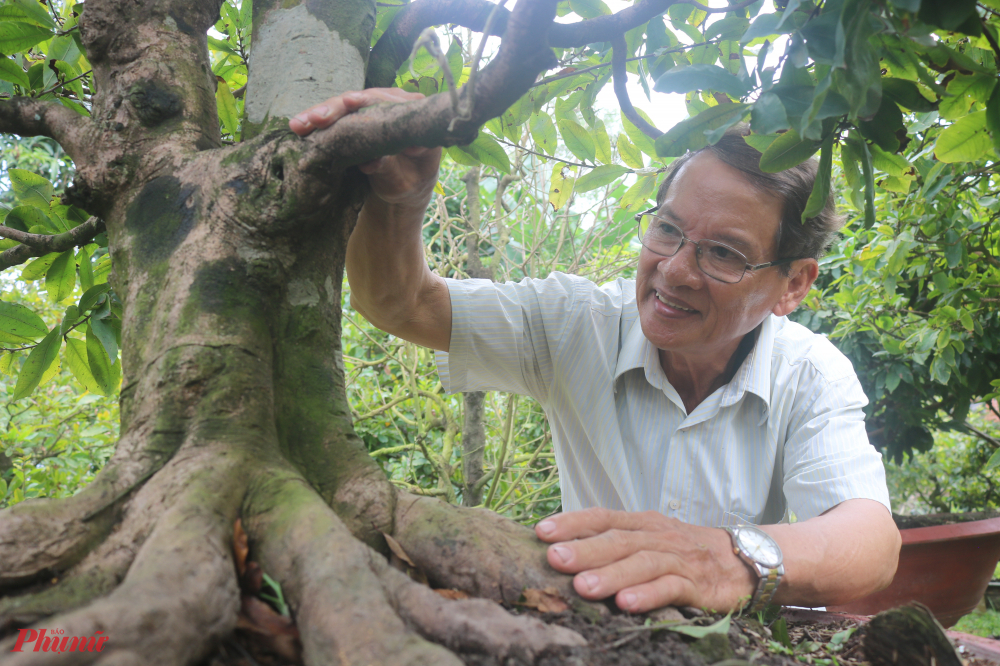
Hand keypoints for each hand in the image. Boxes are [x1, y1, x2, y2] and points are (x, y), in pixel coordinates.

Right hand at [289, 88, 441, 207]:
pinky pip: (334, 118)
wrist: (403, 191)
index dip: (370, 101)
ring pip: (344, 106)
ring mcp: (371, 109)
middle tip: (317, 118)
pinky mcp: (354, 119)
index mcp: (414, 116)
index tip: (349, 103)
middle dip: (337, 108)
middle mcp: (393, 104)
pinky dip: (315, 122)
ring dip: (320, 114)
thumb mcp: (405, 180)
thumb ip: (391, 168)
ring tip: (300, 124)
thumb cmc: (409, 182)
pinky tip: (298, 125)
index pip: (391, 101)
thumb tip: (373, 161)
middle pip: (363, 99)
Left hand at [534, 508, 756, 612]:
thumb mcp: (649, 538)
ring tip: (583, 587)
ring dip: (611, 574)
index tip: (541, 531)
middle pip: (618, 540)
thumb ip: (615, 542)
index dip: (573, 522)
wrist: (744, 560)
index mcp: (642, 523)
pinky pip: (671, 588)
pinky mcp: (698, 585)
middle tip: (554, 558)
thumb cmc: (684, 551)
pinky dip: (648, 595)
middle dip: (584, 549)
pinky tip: (626, 604)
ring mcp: (678, 560)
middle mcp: (657, 536)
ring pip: (641, 563)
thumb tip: (564, 548)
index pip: (603, 517)